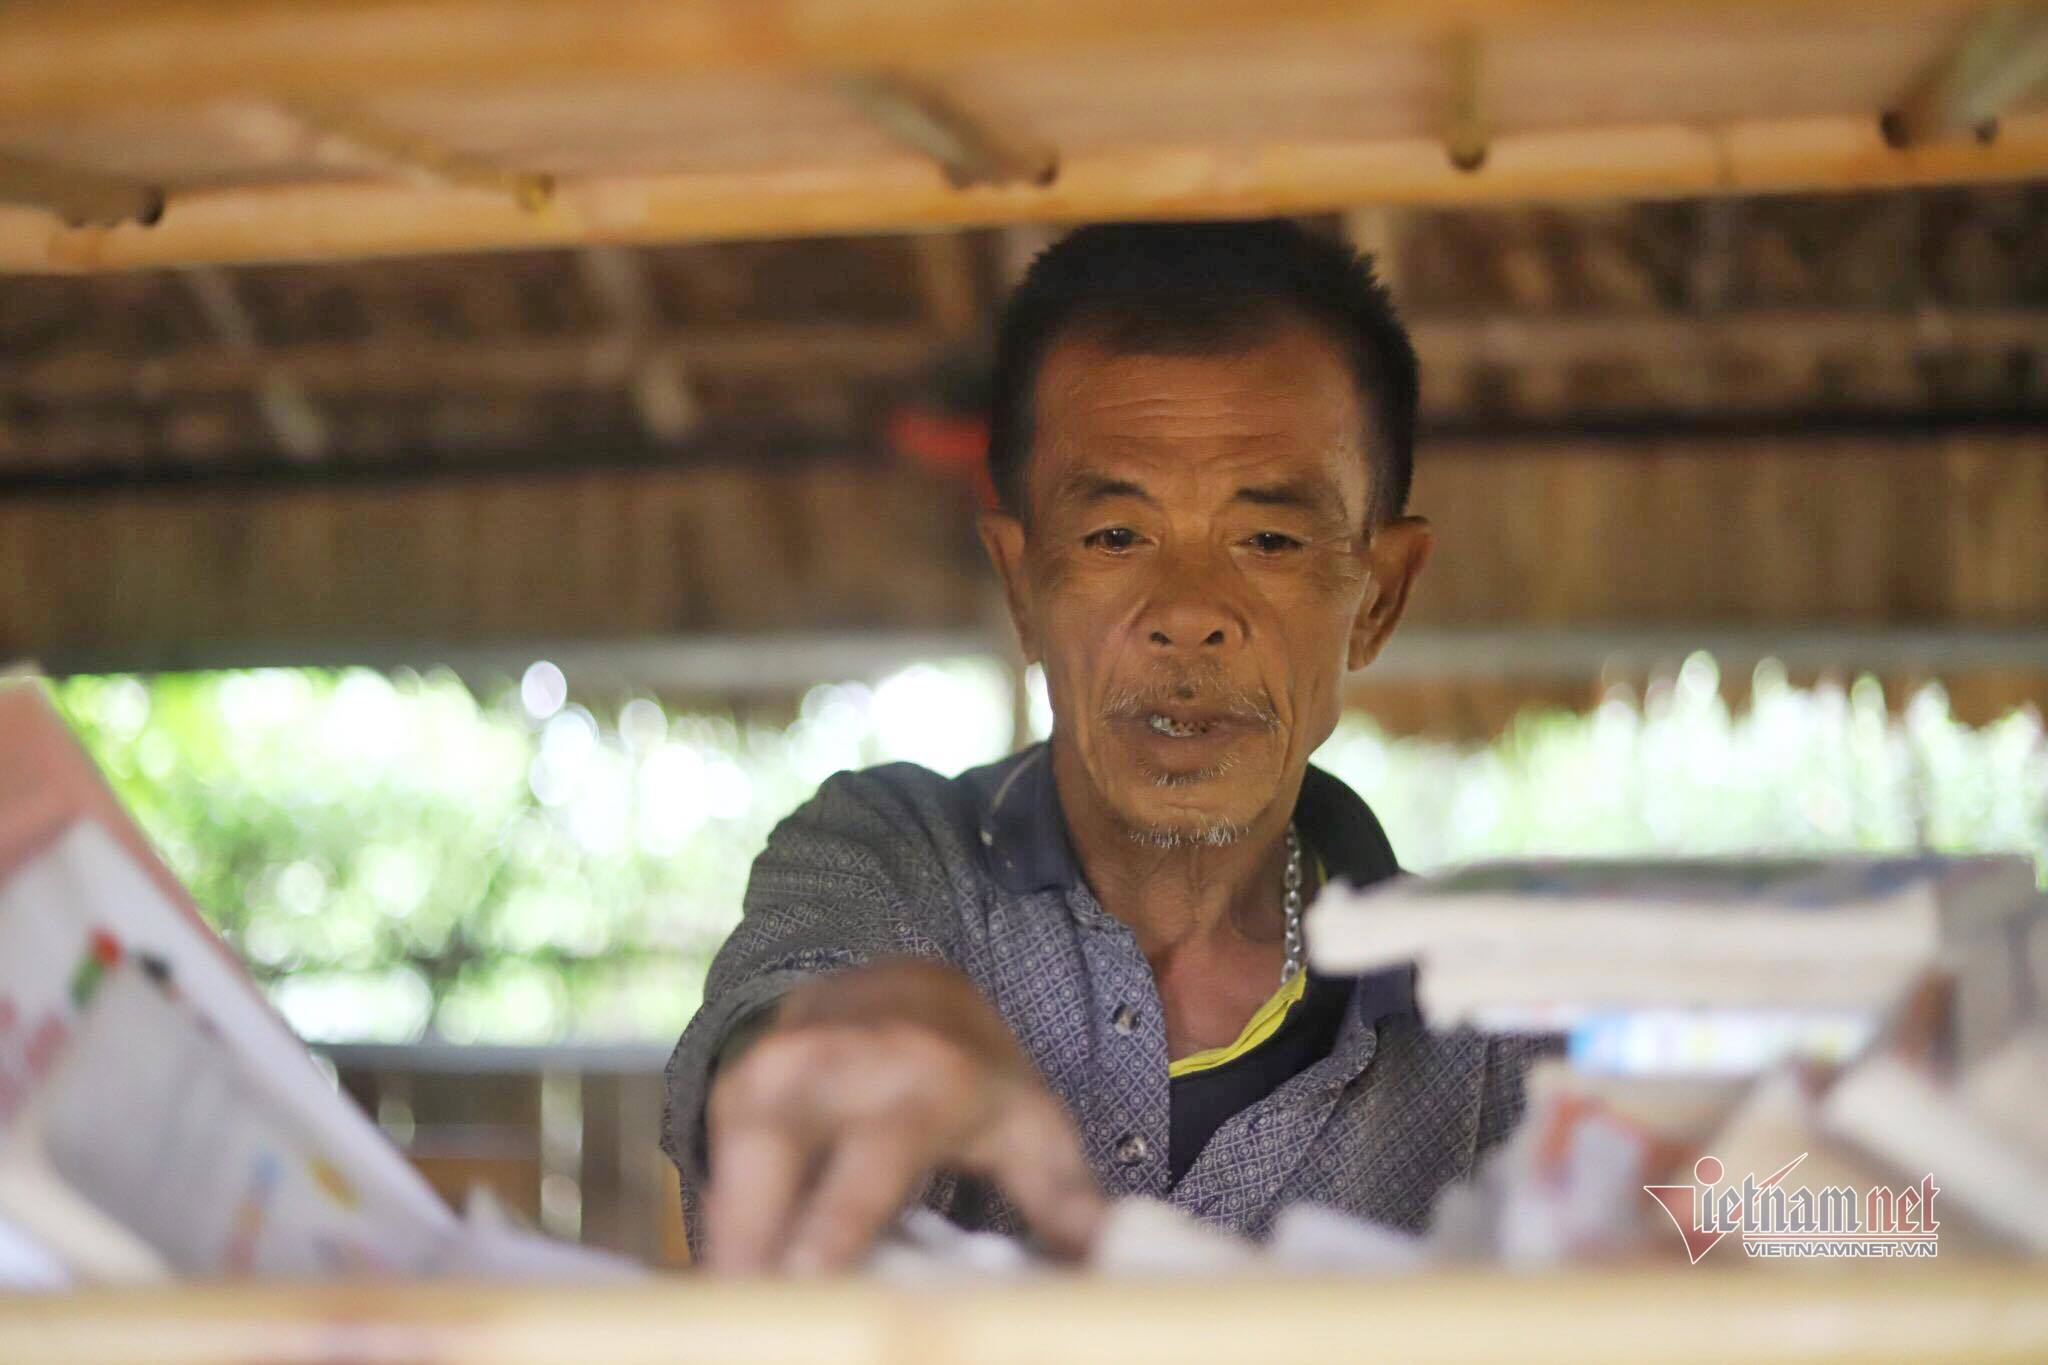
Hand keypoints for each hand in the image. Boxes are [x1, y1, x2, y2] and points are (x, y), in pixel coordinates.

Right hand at [702, 958, 1105, 1273]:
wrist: (908, 981)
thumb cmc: (974, 1074)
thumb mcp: (1031, 1123)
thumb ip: (1063, 1194)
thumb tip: (1106, 1254)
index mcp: (926, 1082)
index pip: (869, 1164)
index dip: (833, 1229)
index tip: (806, 1283)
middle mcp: (842, 1063)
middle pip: (774, 1157)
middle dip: (752, 1243)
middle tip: (755, 1310)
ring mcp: (779, 1066)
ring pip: (732, 1164)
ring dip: (730, 1247)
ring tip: (742, 1312)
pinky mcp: (737, 1080)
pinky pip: (716, 1164)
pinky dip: (723, 1227)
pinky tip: (734, 1281)